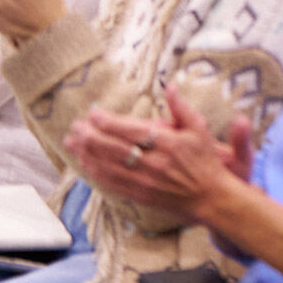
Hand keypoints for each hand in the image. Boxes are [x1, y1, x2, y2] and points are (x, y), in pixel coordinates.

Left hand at [65, 85, 240, 224]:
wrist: (210, 197)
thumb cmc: (205, 160)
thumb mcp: (199, 128)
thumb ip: (182, 107)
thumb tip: (169, 85)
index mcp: (168, 143)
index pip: (129, 130)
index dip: (108, 121)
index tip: (93, 112)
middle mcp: (153, 162)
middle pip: (113, 148)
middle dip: (90, 136)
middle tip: (75, 125)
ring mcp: (144, 181)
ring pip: (107, 167)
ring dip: (87, 154)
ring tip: (72, 142)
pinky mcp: (139, 195)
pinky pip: (111, 184)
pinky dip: (95, 174)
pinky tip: (85, 164)